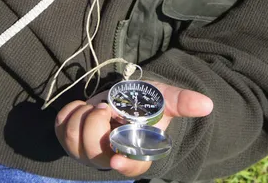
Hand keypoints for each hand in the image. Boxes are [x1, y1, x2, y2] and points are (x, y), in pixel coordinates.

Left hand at [55, 81, 212, 176]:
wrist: (125, 98)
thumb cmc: (148, 103)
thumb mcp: (166, 99)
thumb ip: (184, 102)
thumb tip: (207, 104)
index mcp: (136, 153)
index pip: (130, 168)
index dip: (122, 165)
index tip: (115, 158)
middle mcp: (110, 157)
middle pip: (93, 149)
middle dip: (96, 123)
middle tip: (107, 107)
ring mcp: (87, 151)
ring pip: (72, 139)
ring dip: (81, 117)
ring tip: (96, 106)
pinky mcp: (70, 138)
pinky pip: (60, 128)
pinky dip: (68, 113)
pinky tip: (82, 107)